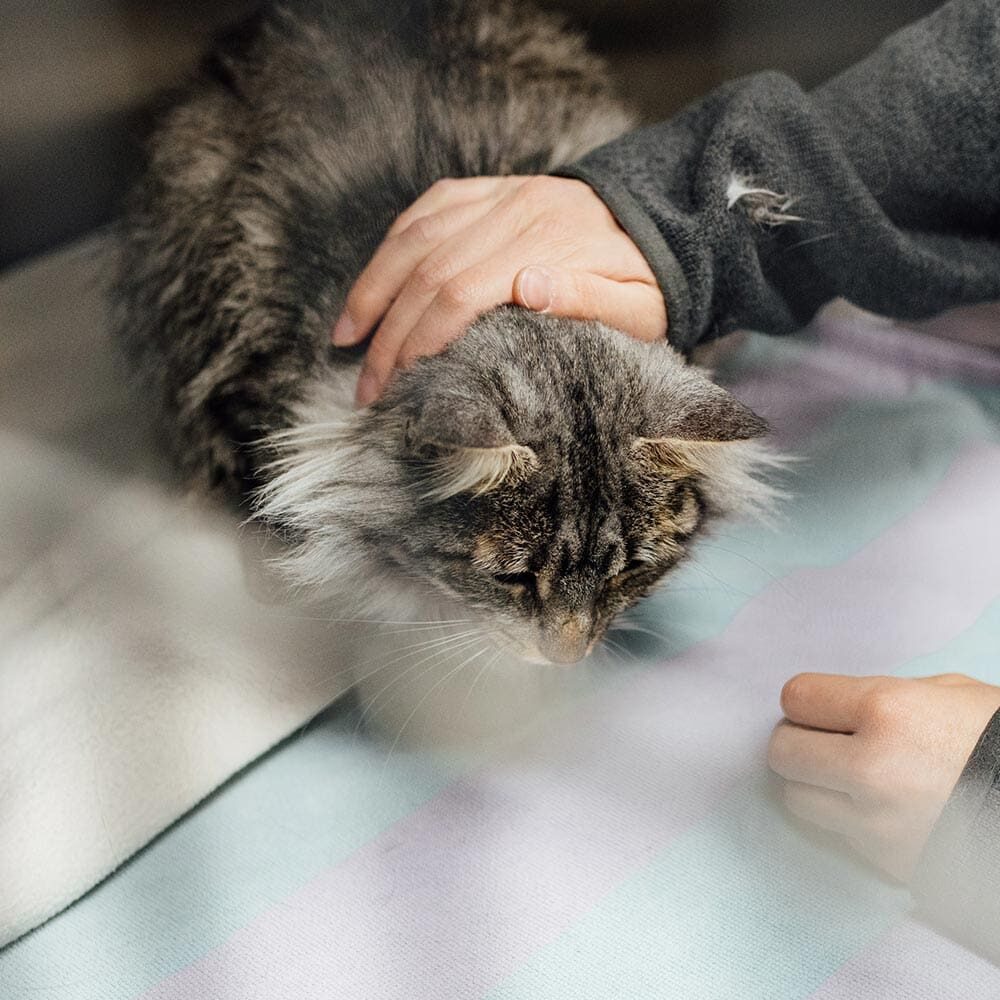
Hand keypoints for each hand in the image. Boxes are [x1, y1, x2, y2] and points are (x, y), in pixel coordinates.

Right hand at [330, 175, 666, 405]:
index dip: (419, 341)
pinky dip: (393, 245)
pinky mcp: (491, 188)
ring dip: (373, 287)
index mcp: (546, 246)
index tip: (395, 385)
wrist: (661, 219)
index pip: (459, 294)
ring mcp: (499, 195)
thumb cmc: (649, 281)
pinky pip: (428, 208)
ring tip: (346, 337)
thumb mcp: (641, 307)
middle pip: (427, 272)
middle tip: (366, 387)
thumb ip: (589, 298)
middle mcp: (514, 212)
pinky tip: (374, 281)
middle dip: (387, 334)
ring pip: (414, 236)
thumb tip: (526, 287)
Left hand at [768, 672, 999, 881]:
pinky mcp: (887, 860)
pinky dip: (845, 818)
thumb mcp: (951, 694)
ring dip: (815, 783)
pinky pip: (836, 833)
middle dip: (799, 740)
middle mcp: (872, 766)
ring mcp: (877, 820)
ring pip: (798, 797)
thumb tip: (838, 706)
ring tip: (848, 774)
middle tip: (823, 739)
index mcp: (887, 710)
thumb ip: (885, 695)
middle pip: (783, 751)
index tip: (819, 705)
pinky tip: (876, 805)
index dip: (807, 700)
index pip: (796, 698)